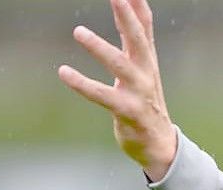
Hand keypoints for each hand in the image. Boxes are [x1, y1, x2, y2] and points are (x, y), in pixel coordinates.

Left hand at [58, 0, 175, 180]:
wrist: (159, 142)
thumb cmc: (145, 98)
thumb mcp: (144, 65)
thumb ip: (138, 35)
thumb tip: (136, 1)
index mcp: (147, 59)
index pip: (143, 26)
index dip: (135, 6)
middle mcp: (146, 72)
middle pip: (138, 39)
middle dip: (127, 17)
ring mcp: (139, 92)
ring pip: (120, 65)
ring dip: (100, 48)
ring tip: (78, 31)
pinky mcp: (128, 111)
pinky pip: (103, 96)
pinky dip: (83, 84)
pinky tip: (64, 71)